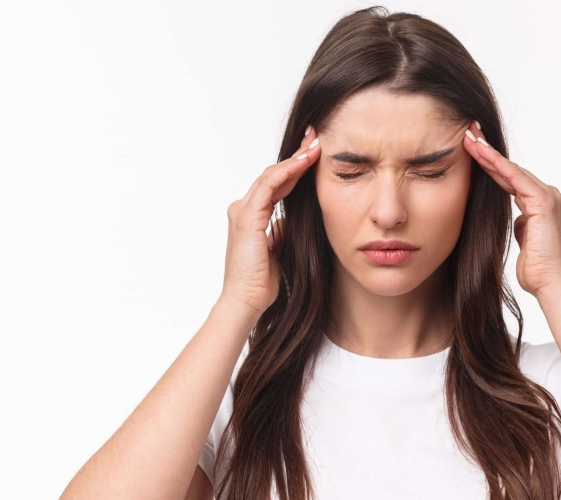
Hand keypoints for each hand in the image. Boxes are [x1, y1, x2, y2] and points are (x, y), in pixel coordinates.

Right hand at [219, 126, 320, 317]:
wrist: (246, 301)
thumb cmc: (261, 282)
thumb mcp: (278, 250)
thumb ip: (281, 232)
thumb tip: (288, 222)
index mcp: (250, 217)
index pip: (276, 184)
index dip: (295, 168)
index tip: (314, 154)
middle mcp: (243, 209)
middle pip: (274, 174)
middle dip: (297, 156)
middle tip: (316, 138)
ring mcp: (243, 211)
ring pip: (272, 175)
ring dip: (295, 159)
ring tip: (315, 145)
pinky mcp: (247, 217)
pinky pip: (268, 185)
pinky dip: (286, 171)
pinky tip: (303, 162)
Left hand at [462, 121, 560, 297]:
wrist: (550, 284)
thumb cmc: (535, 269)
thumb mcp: (523, 239)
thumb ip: (520, 223)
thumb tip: (517, 219)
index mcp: (540, 203)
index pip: (509, 178)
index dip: (489, 163)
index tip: (470, 149)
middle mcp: (546, 195)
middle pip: (509, 169)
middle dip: (487, 151)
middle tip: (467, 133)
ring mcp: (547, 196)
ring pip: (510, 169)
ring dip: (488, 153)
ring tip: (468, 138)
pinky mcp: (543, 202)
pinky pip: (515, 178)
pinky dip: (497, 164)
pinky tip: (481, 153)